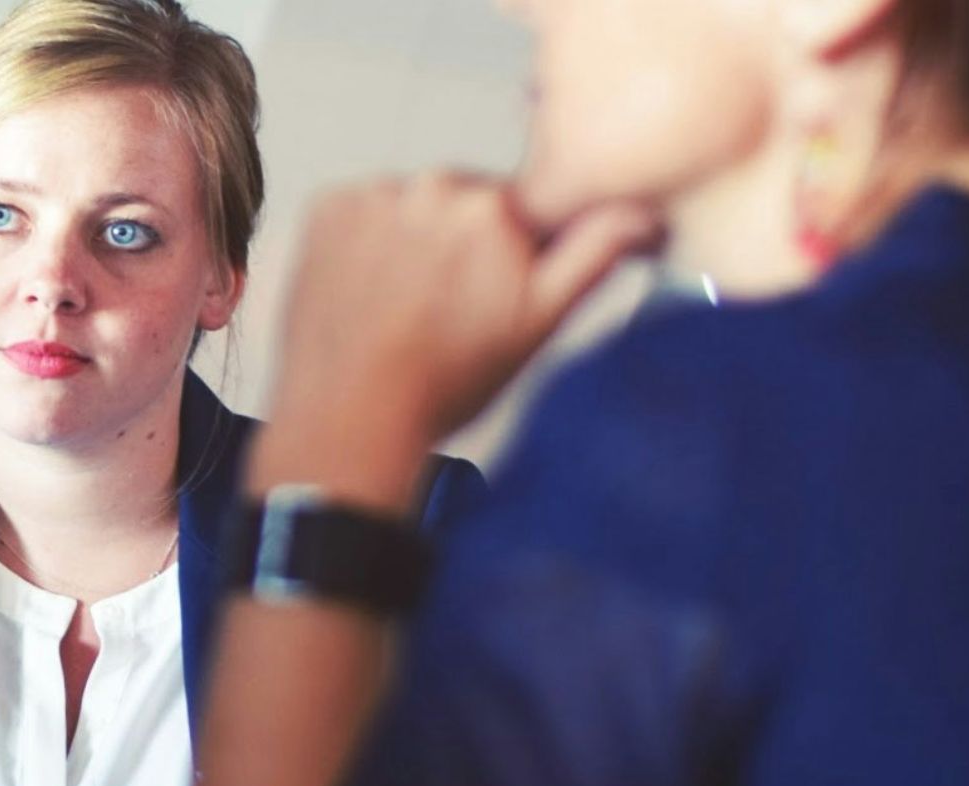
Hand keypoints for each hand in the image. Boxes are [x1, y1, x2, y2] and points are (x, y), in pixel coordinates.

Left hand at [254, 172, 654, 508]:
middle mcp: (432, 186)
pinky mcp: (327, 209)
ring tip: (403, 307)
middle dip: (463, 244)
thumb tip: (642, 211)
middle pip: (464, 203)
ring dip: (412, 241)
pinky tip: (369, 292)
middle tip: (446, 309)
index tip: (493, 289)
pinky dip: (365, 242)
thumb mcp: (539, 323)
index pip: (522, 208)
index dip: (513, 252)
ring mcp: (373, 195)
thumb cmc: (443, 383)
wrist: (350, 416)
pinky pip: (362, 211)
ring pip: (411, 206)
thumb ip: (594, 254)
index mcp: (495, 206)